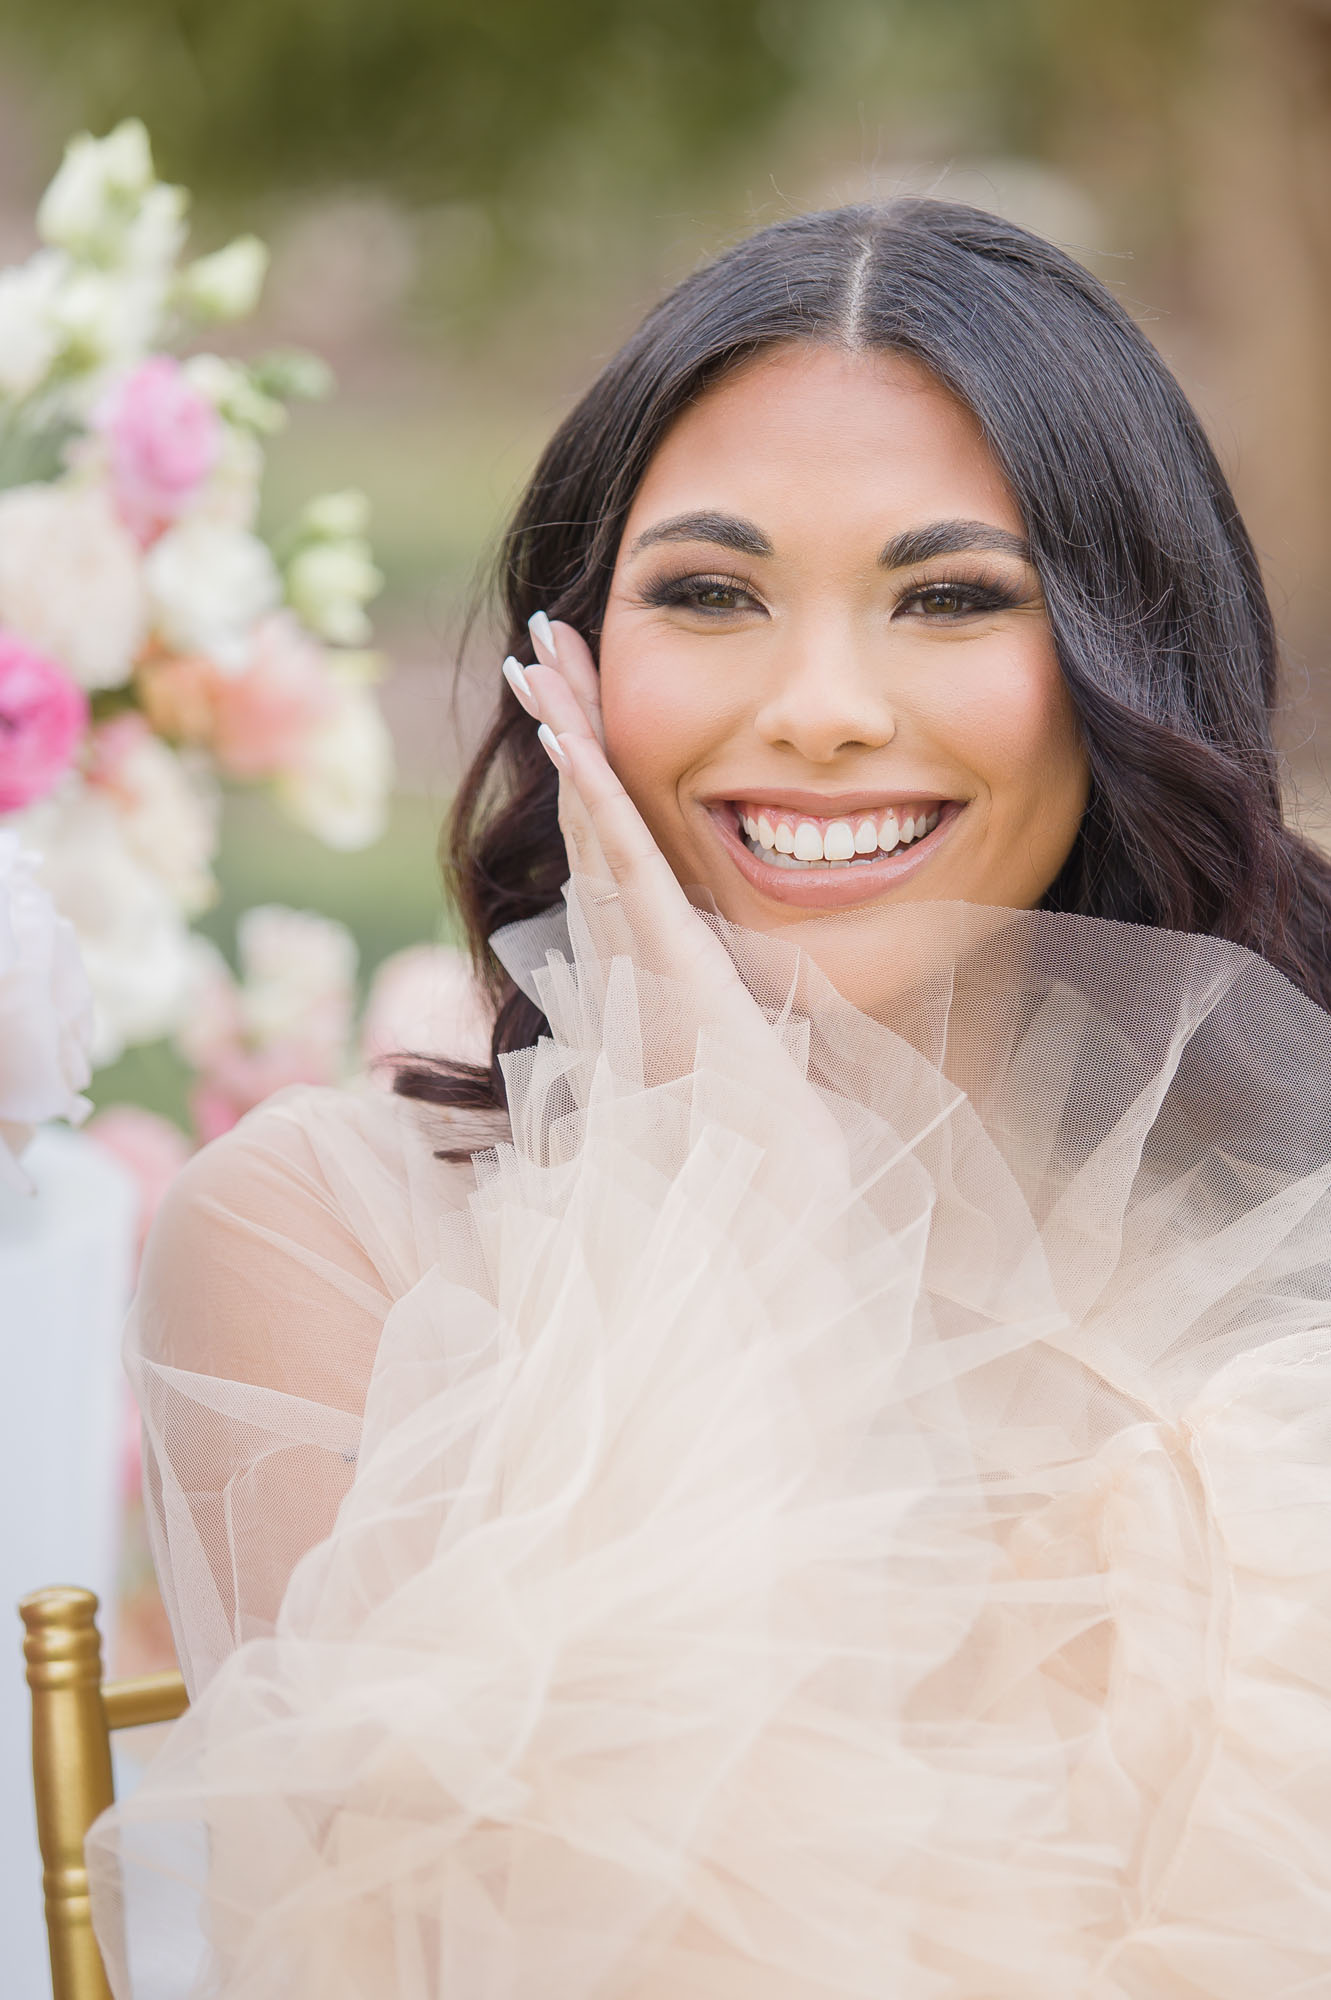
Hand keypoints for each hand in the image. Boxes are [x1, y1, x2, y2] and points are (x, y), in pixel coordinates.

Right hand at [503, 613, 850, 1168]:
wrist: (767, 1175)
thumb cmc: (759, 1116)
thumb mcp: (742, 1022)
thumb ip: (725, 981)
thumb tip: (747, 963)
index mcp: (647, 940)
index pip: (609, 829)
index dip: (583, 756)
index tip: (567, 692)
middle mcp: (626, 935)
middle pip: (586, 804)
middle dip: (561, 718)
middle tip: (536, 645)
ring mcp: (637, 942)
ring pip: (592, 816)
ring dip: (563, 732)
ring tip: (535, 660)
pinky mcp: (663, 953)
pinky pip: (623, 856)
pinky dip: (593, 794)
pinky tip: (570, 735)